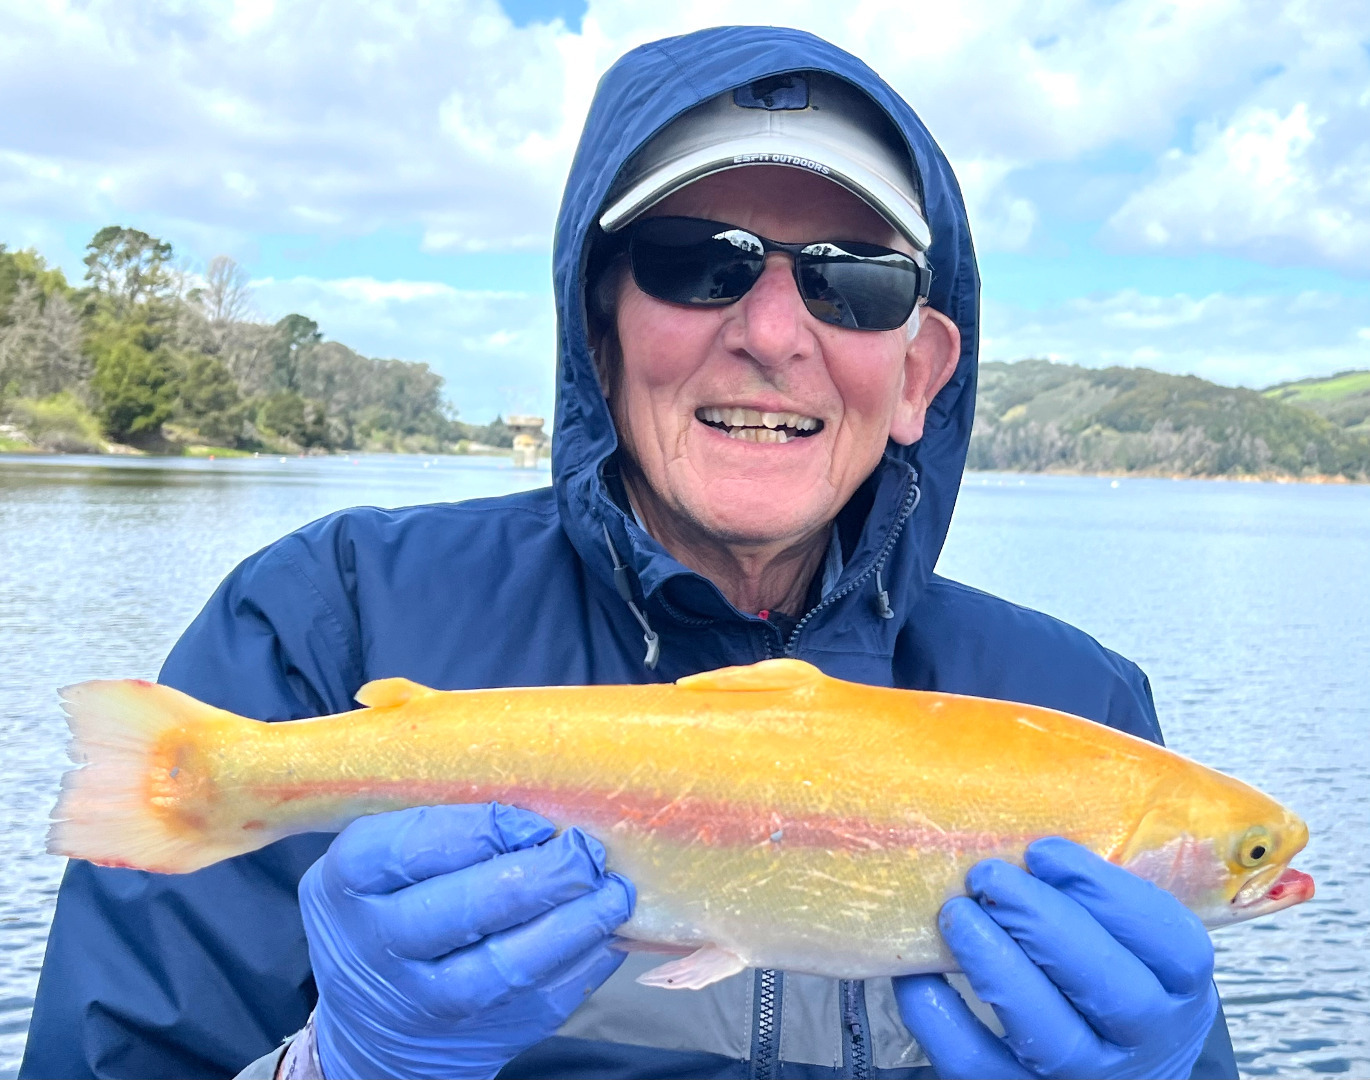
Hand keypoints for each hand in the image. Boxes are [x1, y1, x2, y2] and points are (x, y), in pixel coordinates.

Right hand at [299, 802, 634, 1078]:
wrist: (370, 1025)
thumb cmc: (388, 907)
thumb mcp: (380, 862)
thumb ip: (438, 826)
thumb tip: (538, 799)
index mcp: (348, 882)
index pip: (410, 847)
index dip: (480, 830)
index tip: (534, 822)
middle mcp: (378, 946)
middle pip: (464, 908)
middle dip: (540, 875)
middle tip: (587, 853)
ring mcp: (425, 1000)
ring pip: (505, 967)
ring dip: (573, 925)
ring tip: (612, 893)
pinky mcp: (477, 1036)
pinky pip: (539, 999)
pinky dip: (581, 962)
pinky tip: (606, 931)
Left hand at [893, 837, 1217, 1079]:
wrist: (1108, 1073)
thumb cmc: (1108, 981)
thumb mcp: (1131, 943)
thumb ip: (1100, 896)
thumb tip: (1028, 828)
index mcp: (1178, 989)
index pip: (1171, 944)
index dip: (1108, 892)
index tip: (1046, 852)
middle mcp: (1142, 1041)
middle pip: (1109, 986)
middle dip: (1043, 921)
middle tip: (990, 874)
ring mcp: (1084, 1078)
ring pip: (1047, 1033)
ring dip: (995, 964)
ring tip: (956, 912)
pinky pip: (977, 1065)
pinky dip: (940, 1017)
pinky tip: (916, 973)